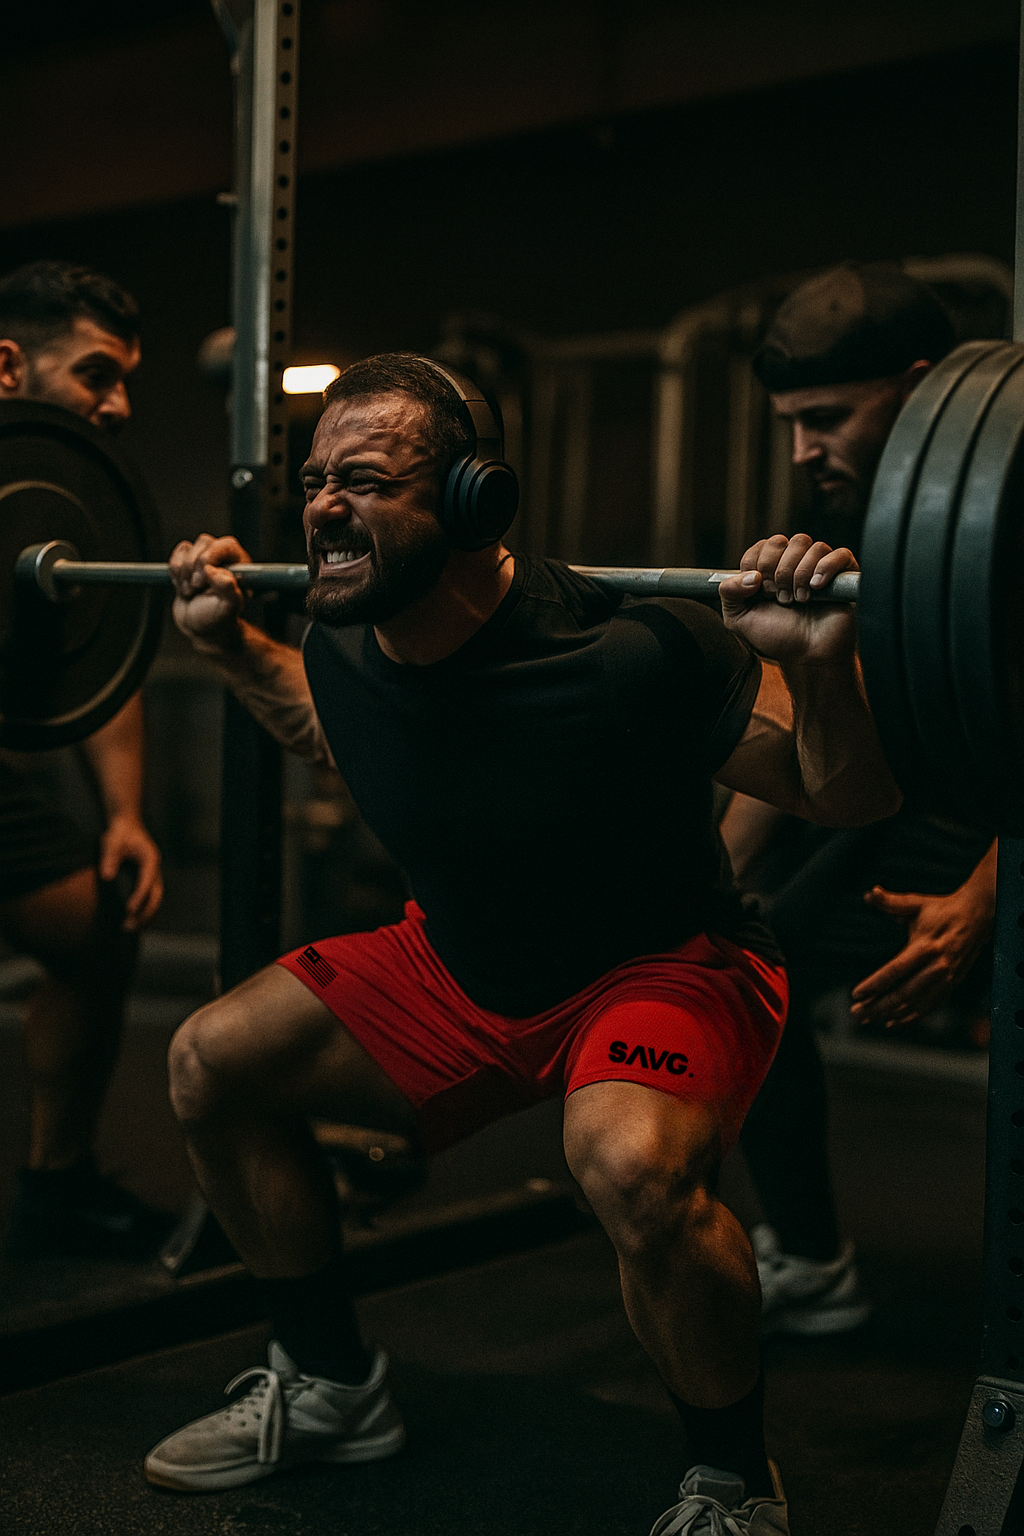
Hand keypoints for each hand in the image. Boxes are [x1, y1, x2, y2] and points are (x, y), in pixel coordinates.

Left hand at [98, 813, 162, 931]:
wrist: (127, 826)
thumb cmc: (120, 833)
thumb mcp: (112, 842)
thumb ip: (110, 858)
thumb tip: (107, 877)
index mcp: (150, 860)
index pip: (146, 882)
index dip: (139, 897)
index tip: (129, 910)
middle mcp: (154, 871)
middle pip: (156, 897)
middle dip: (145, 914)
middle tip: (128, 927)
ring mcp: (152, 877)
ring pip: (154, 901)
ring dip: (145, 916)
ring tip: (129, 930)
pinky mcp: (146, 881)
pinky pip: (149, 899)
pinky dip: (143, 911)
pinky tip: (131, 921)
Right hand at [169, 534, 250, 649]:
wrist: (200, 628)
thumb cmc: (219, 619)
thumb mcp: (227, 609)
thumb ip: (229, 591)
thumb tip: (215, 571)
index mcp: (240, 565)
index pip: (227, 545)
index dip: (211, 557)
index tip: (204, 579)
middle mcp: (224, 558)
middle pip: (204, 542)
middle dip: (194, 566)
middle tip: (195, 588)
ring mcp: (205, 559)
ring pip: (188, 548)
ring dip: (183, 572)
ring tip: (190, 591)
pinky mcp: (188, 562)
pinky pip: (176, 555)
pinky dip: (174, 571)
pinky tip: (183, 586)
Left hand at [719, 534, 857, 664]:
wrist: (807, 657)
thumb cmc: (777, 638)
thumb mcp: (740, 619)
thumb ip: (729, 593)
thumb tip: (749, 575)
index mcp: (769, 569)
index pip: (760, 547)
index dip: (758, 566)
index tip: (761, 591)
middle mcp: (793, 563)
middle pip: (783, 541)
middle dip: (777, 571)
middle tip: (780, 598)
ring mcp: (819, 567)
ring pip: (810, 546)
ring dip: (799, 575)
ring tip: (799, 600)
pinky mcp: (844, 575)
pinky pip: (839, 554)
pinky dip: (825, 568)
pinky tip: (816, 588)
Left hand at [849, 884, 992, 1028]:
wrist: (979, 917)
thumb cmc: (942, 909)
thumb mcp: (916, 903)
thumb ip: (891, 901)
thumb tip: (871, 892)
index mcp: (926, 947)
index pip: (896, 970)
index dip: (875, 984)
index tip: (856, 994)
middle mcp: (937, 967)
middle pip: (903, 993)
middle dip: (877, 1005)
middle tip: (856, 1013)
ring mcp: (946, 979)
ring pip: (915, 1004)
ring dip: (889, 1014)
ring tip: (867, 1019)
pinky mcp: (951, 985)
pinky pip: (929, 1007)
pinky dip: (910, 1017)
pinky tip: (891, 1022)